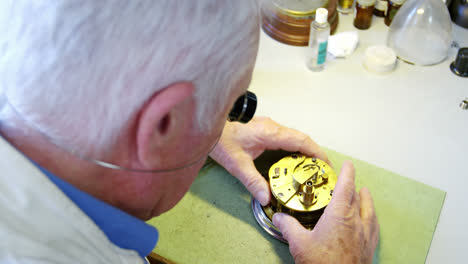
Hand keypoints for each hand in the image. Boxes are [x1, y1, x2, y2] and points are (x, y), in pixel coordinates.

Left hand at [209, 116, 330, 205]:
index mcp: (270, 133)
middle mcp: (272, 127)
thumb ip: (253, 182)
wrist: (207, 123)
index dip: (317, 152)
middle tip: (322, 169)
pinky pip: (285, 136)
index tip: (326, 164)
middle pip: (301, 137)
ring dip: (304, 149)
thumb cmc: (220, 139)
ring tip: (310, 166)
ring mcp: (268, 126)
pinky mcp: (263, 128)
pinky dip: (294, 147)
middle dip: (314, 152)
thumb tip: (266, 197)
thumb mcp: (237, 164)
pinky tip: (292, 159)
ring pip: (293, 136)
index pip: (301, 140)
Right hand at [272, 161, 378, 263]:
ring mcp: (365, 235)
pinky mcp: (369, 248)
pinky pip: (374, 226)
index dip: (347, 173)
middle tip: (350, 180)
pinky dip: (371, 218)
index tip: (347, 164)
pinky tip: (369, 221)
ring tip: (364, 194)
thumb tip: (279, 218)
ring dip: (366, 199)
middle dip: (354, 186)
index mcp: (340, 216)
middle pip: (358, 197)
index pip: (345, 186)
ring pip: (369, 210)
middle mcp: (356, 222)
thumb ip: (288, 226)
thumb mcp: (299, 244)